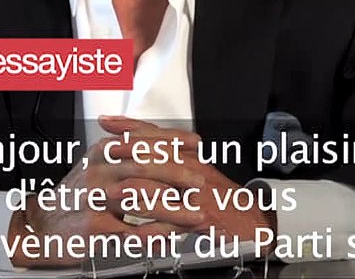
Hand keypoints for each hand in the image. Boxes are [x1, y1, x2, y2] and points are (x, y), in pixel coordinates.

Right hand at [6, 129, 203, 267]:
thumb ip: (128, 153)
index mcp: (103, 152)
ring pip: (139, 197)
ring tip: (193, 215)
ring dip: (173, 208)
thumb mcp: (98, 165)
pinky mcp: (93, 226)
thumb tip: (166, 145)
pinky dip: (153, 235)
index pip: (143, 138)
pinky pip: (129, 231)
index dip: (173, 140)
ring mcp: (95, 199)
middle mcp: (98, 171)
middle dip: (177, 172)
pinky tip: (169, 238)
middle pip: (143, 164)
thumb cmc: (76, 196)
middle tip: (199, 181)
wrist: (41, 224)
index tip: (196, 144)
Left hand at [96, 116, 275, 240]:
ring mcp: (196, 194)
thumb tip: (136, 143)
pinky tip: (136, 233)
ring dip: (135, 191)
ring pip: (163, 188)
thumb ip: (165, 156)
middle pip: (156, 154)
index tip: (106, 122)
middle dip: (127, 153)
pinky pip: (174, 223)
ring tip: (112, 194)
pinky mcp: (202, 218)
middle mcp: (191, 170)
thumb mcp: (191, 169)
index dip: (130, 126)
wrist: (248, 219)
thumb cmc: (215, 195)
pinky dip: (153, 229)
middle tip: (105, 153)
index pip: (155, 134)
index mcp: (186, 156)